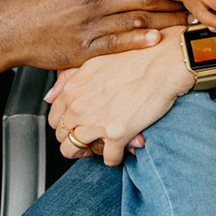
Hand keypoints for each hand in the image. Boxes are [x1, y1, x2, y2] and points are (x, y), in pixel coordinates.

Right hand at [0, 0, 187, 70]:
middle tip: (193, 4)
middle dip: (170, 2)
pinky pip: (116, 43)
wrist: (5, 30)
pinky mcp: (83, 49)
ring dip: (164, 21)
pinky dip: (138, 40)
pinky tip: (156, 39)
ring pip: (135, 19)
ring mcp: (89, 24)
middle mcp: (92, 0)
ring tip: (186, 22)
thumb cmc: (30, 6)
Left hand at [47, 26, 194, 165]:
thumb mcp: (95, 61)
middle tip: (94, 138)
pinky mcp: (118, 134)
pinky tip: (125, 147)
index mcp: (73, 88)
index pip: (54, 118)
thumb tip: (50, 97)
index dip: (66, 126)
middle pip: (61, 137)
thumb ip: (68, 79)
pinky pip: (109, 158)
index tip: (78, 126)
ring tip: (106, 145)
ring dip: (90, 151)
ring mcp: (96, 121)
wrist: (165, 61)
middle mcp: (80, 106)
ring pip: (74, 150)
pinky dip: (116, 157)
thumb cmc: (137, 57)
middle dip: (75, 140)